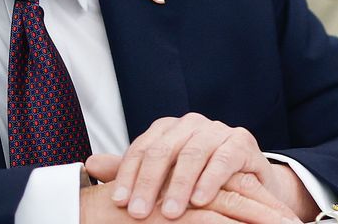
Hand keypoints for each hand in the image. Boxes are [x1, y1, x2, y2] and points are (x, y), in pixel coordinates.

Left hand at [82, 114, 314, 222]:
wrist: (247, 184)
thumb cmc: (198, 181)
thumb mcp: (163, 178)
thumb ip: (131, 171)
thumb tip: (90, 163)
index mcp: (168, 129)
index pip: (142, 149)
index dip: (128, 176)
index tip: (119, 203)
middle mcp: (191, 125)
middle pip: (164, 150)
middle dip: (149, 183)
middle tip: (140, 213)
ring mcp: (218, 131)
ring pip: (192, 154)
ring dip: (179, 186)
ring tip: (171, 213)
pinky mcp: (242, 142)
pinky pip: (223, 160)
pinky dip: (210, 181)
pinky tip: (200, 201)